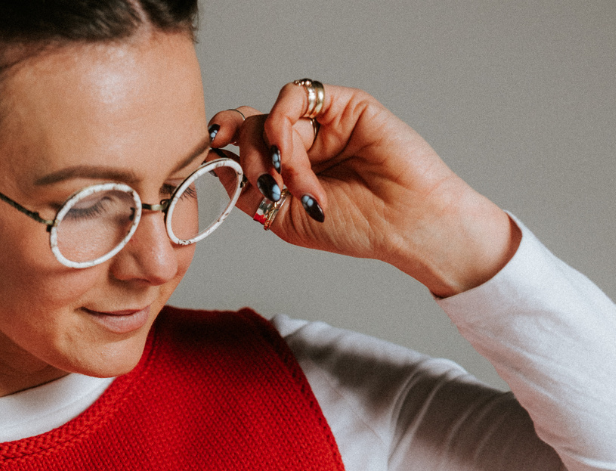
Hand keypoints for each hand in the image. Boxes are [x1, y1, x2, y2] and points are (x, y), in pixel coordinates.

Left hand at [208, 85, 519, 296]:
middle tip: (269, 187)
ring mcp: (322, 122)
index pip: (244, 144)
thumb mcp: (284, 218)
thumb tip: (218, 165)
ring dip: (270, 155)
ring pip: (268, 116)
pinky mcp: (342, 104)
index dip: (222, 143)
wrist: (403, 224)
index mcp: (289, 169)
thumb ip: (250, 190)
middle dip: (246, 159)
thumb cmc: (356, 228)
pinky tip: (296, 163)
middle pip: (249, 128)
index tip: (212, 152)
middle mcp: (303, 142)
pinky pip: (293, 97)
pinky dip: (284, 132)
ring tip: (296, 187)